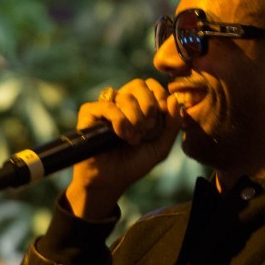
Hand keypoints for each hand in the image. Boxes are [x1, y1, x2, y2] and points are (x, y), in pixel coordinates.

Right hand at [66, 78, 181, 218]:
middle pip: (138, 84)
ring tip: (132, 139)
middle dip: (148, 107)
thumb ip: (172, 124)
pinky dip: (120, 121)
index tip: (159, 121)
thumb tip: (174, 98)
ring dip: (135, 120)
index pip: (152, 85)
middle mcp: (121, 102)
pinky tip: (120, 136)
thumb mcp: (160, 147)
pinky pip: (108, 106)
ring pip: (125, 96)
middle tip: (146, 130)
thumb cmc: (134, 164)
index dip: (159, 98)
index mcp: (139, 105)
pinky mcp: (89, 112)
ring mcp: (105, 106)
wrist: (110, 180)